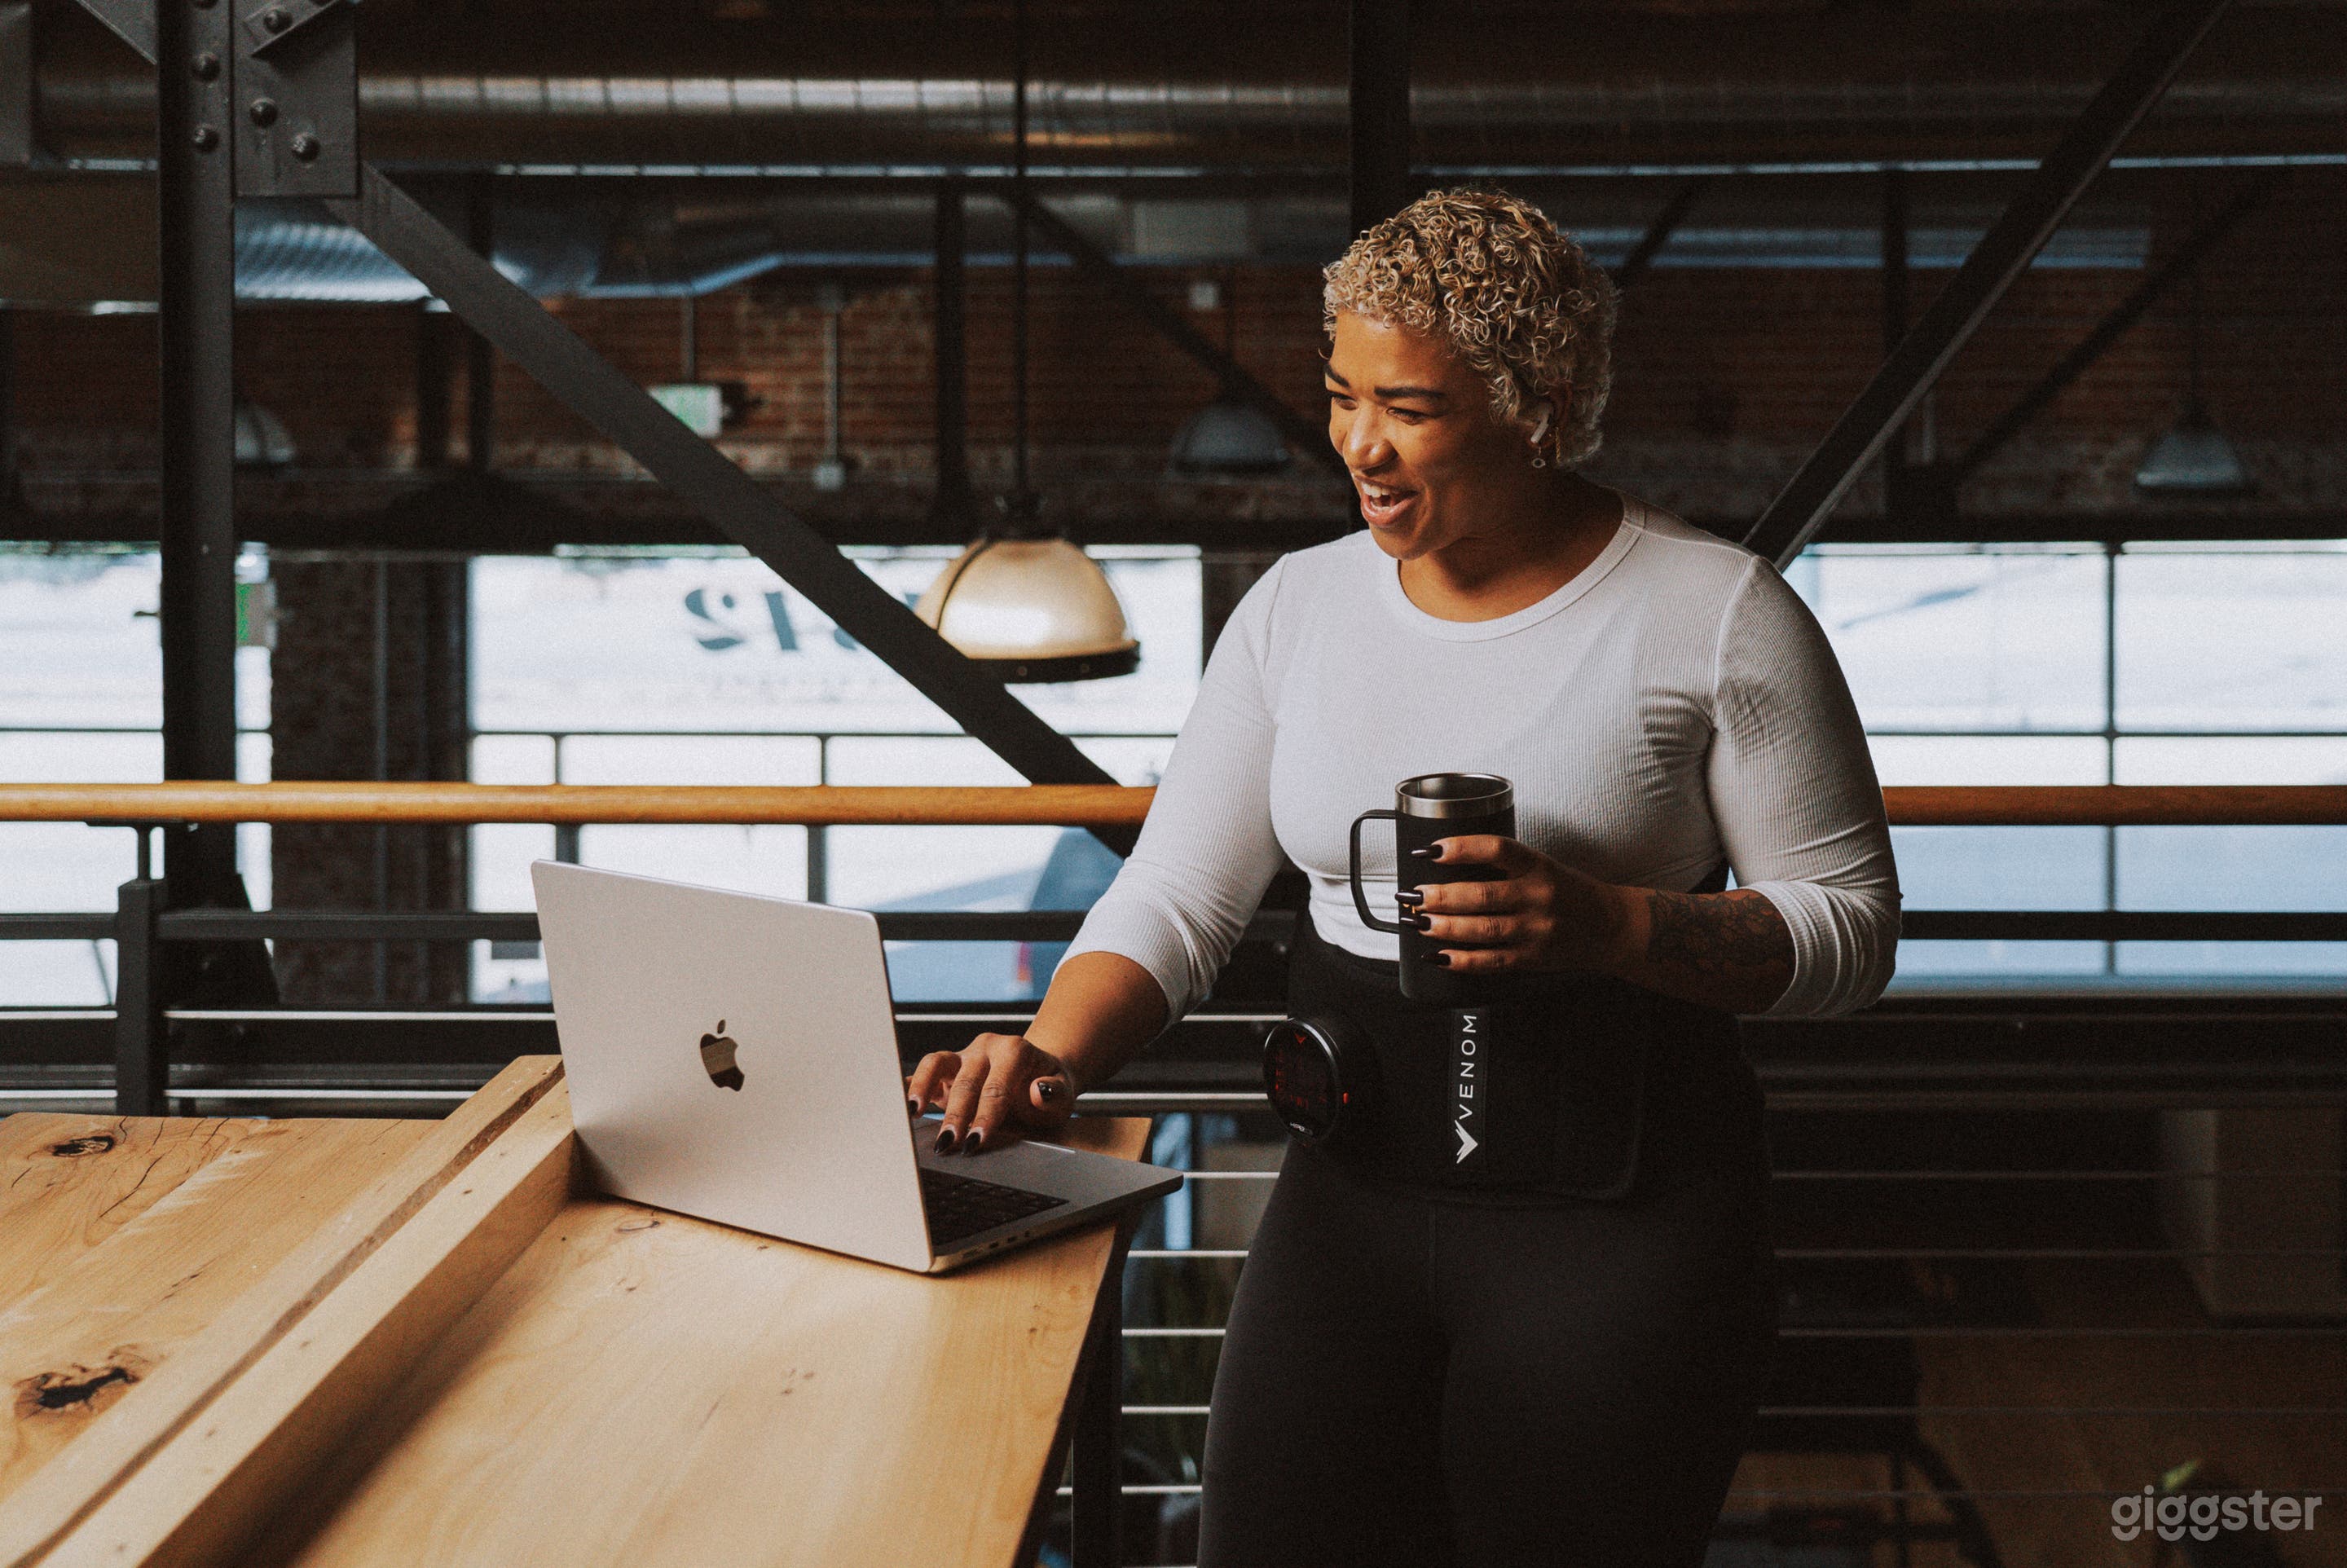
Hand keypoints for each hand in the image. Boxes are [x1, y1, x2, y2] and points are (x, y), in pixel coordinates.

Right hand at [906, 1033, 1076, 1154]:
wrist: (1041, 1074)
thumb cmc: (1050, 1088)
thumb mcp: (1064, 1094)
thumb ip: (1055, 1093)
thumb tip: (1038, 1090)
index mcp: (1015, 1050)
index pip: (997, 1086)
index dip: (985, 1115)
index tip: (976, 1140)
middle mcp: (986, 1047)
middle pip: (966, 1081)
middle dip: (955, 1115)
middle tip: (948, 1144)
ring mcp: (963, 1055)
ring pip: (936, 1063)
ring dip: (923, 1090)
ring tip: (912, 1115)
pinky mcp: (948, 1068)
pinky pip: (925, 1070)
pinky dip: (910, 1083)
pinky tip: (897, 1103)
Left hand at [1403, 834, 1639, 975]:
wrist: (1610, 926)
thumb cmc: (1568, 892)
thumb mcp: (1543, 866)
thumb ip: (1504, 865)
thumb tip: (1446, 866)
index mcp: (1540, 866)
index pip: (1498, 849)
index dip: (1461, 848)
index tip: (1431, 849)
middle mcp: (1539, 897)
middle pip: (1482, 895)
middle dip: (1441, 896)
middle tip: (1414, 894)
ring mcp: (1536, 931)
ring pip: (1482, 930)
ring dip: (1444, 927)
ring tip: (1419, 922)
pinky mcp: (1532, 959)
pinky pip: (1491, 962)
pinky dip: (1461, 960)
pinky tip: (1438, 956)